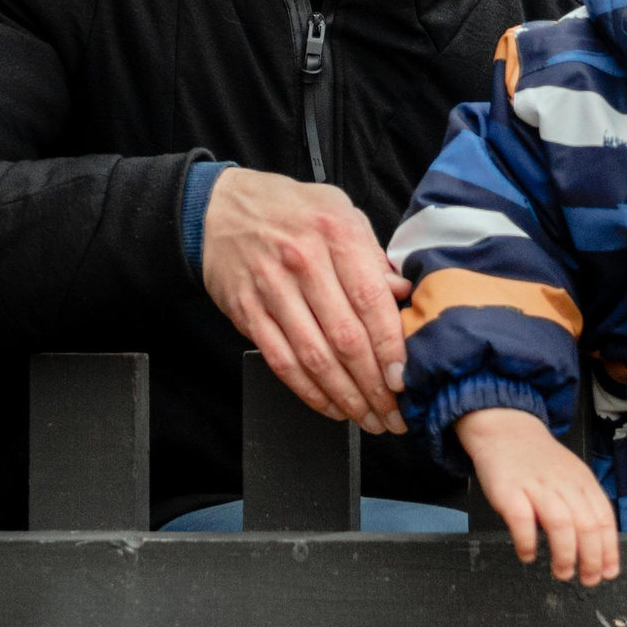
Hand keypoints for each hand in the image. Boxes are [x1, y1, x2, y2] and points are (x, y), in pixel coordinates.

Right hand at [201, 166, 410, 433]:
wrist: (221, 208)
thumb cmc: (292, 210)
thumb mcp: (341, 212)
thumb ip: (373, 255)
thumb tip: (405, 293)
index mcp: (336, 234)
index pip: (371, 301)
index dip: (391, 348)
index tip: (406, 380)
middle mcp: (304, 262)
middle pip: (345, 338)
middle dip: (374, 386)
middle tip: (394, 414)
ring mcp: (272, 290)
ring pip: (314, 358)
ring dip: (345, 397)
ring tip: (368, 419)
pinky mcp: (247, 313)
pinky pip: (281, 362)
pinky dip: (308, 392)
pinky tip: (331, 407)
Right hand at [456, 407, 619, 585]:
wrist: (507, 430)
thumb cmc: (540, 461)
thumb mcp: (572, 476)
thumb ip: (584, 506)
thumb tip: (598, 547)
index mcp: (583, 482)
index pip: (604, 519)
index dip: (609, 549)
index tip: (608, 572)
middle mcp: (563, 484)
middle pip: (586, 525)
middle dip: (591, 559)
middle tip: (588, 580)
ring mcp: (536, 486)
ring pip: (560, 524)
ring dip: (564, 555)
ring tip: (563, 573)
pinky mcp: (509, 490)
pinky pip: (522, 520)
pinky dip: (527, 542)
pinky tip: (528, 555)